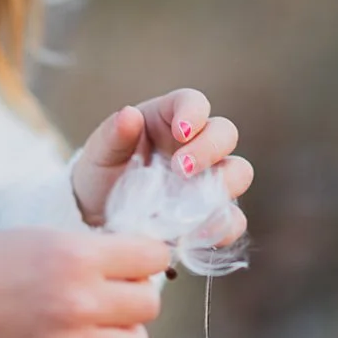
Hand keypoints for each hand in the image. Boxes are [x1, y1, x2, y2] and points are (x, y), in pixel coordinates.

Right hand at [0, 227, 170, 337]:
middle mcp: (79, 300)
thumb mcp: (44, 238)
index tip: (131, 264)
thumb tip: (141, 268)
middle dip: (131, 298)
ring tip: (93, 330)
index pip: (153, 257)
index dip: (145, 258)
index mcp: (77, 256)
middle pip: (149, 305)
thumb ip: (93, 253)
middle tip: (106, 297)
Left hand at [71, 89, 253, 238]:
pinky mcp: (212, 215)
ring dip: (225, 185)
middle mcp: (196, 145)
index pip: (194, 102)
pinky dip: (221, 226)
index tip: (181, 131)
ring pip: (239, 172)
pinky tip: (195, 234)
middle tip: (181, 168)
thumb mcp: (99, 153)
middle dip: (209, 148)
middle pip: (225, 133)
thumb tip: (129, 115)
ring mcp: (208, 179)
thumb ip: (114, 135)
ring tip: (192, 204)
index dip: (194, 113)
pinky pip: (232, 218)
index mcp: (169, 119)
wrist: (98, 218)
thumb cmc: (101, 173)